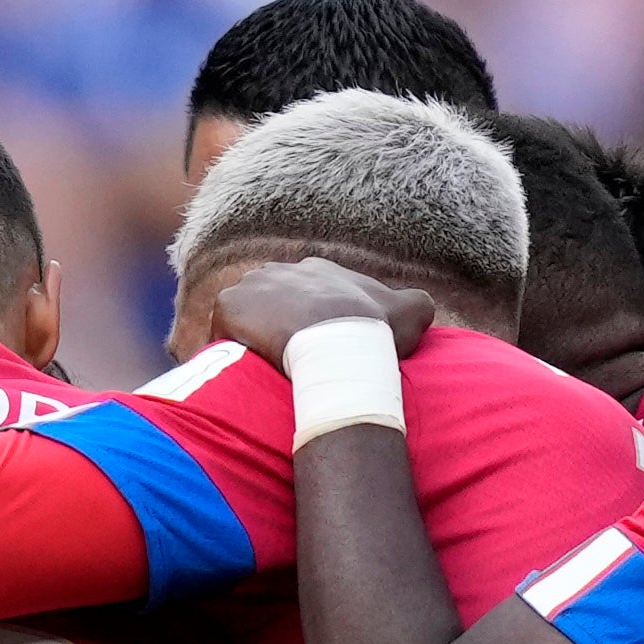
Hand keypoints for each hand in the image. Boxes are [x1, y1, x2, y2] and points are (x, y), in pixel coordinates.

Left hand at [201, 255, 427, 366]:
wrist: (337, 342)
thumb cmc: (373, 330)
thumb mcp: (410, 312)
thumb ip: (415, 304)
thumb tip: (421, 307)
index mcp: (318, 271)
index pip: (307, 295)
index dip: (309, 323)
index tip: (312, 349)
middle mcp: (282, 269)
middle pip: (272, 302)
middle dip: (276, 328)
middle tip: (285, 361)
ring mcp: (252, 285)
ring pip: (245, 315)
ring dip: (250, 339)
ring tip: (259, 371)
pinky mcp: (229, 305)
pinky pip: (221, 333)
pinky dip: (228, 352)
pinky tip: (240, 373)